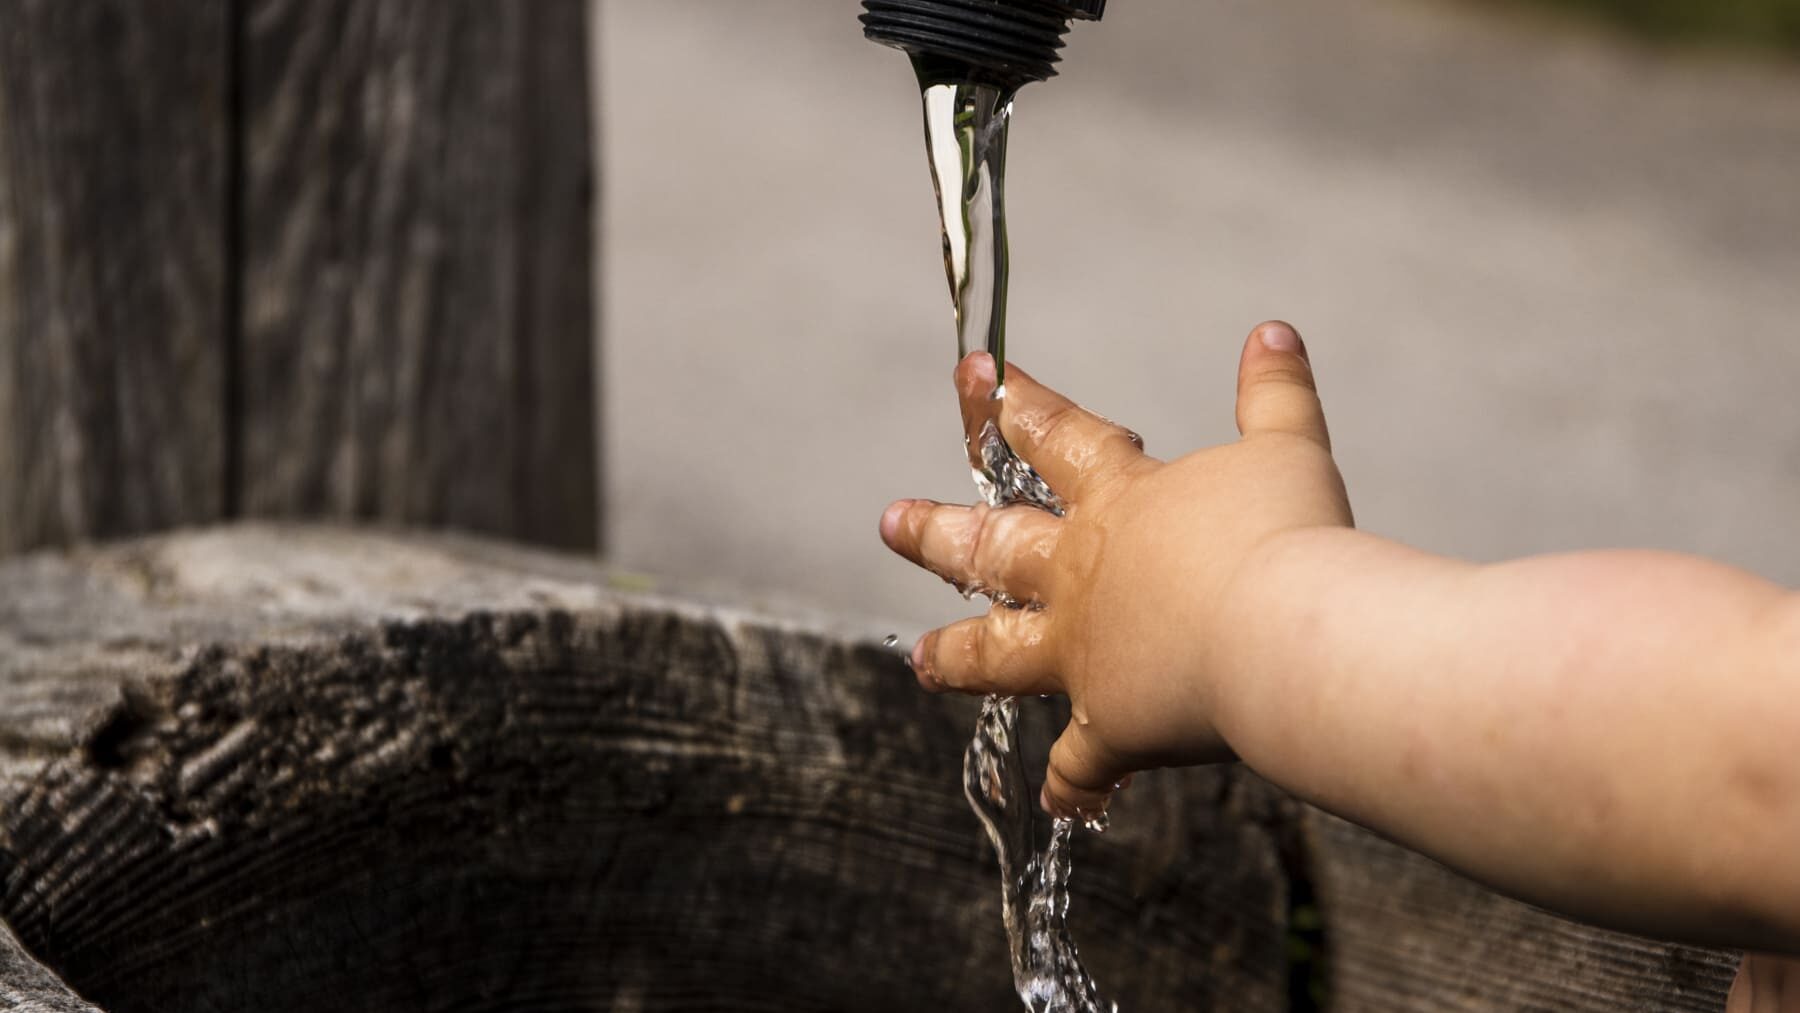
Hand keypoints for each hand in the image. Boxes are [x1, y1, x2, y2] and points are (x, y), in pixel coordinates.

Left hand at [879, 321, 1351, 819]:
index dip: (1013, 401)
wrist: (1281, 635)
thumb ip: (1274, 394)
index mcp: (1120, 501)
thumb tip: (1272, 333)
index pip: (1054, 435)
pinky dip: (1075, 786)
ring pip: (1000, 654)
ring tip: (923, 663)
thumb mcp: (1288, 450)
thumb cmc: (1287, 536)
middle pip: (991, 547)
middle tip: (891, 521)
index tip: (974, 372)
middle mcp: (1082, 574)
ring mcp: (1084, 653)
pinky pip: (1081, 765)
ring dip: (959, 657)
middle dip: (937, 532)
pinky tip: (1066, 806)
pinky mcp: (1108, 726)